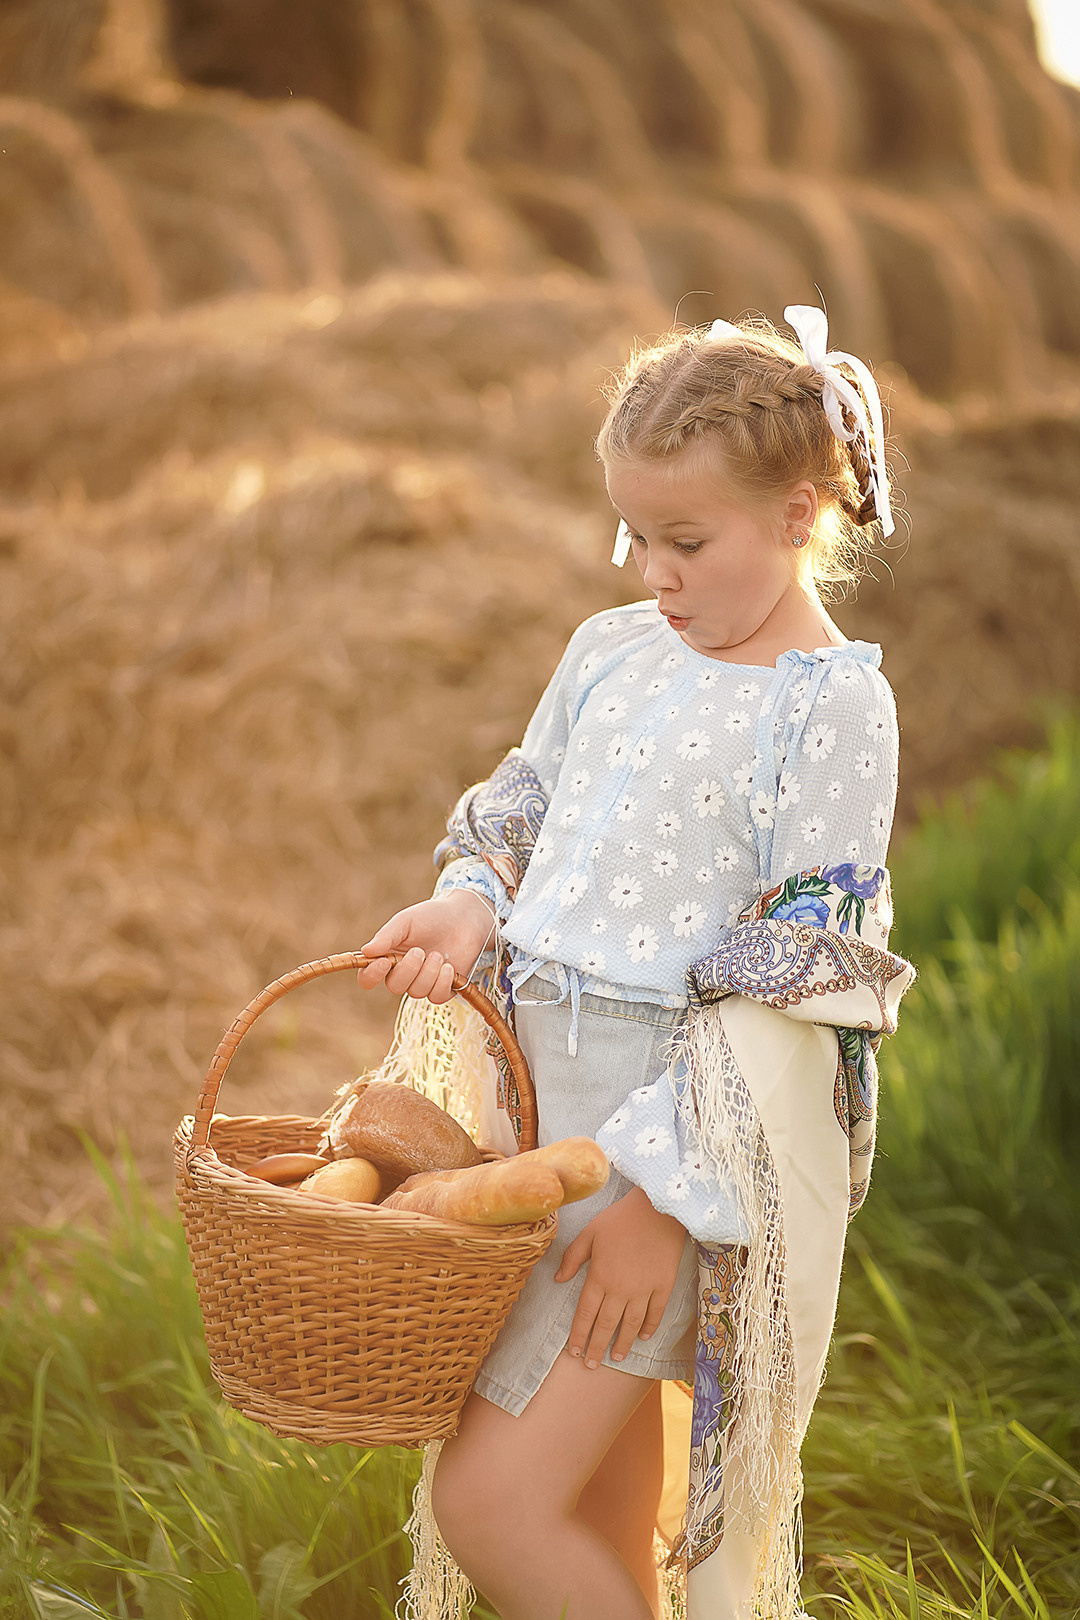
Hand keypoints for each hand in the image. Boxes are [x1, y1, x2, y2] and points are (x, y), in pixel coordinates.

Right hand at [357, 890, 496, 1003]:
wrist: (464, 917)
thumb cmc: (431, 917)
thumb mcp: (406, 921)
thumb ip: (387, 936)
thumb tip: (366, 951)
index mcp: (388, 957)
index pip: (368, 977)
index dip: (371, 975)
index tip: (384, 962)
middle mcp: (404, 973)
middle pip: (394, 986)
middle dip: (408, 970)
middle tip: (419, 951)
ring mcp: (424, 982)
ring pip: (416, 992)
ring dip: (428, 973)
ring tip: (438, 954)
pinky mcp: (444, 988)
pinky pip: (436, 997)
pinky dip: (442, 982)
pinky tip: (449, 967)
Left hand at [554, 1186, 685, 1368]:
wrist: (658, 1209)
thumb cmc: (620, 1218)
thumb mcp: (590, 1232)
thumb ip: (573, 1257)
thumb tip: (558, 1279)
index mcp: (599, 1276)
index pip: (585, 1314)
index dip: (579, 1335)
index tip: (574, 1351)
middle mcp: (620, 1289)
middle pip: (606, 1325)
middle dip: (596, 1347)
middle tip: (590, 1365)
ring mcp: (644, 1290)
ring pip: (631, 1325)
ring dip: (622, 1343)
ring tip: (615, 1358)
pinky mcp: (664, 1286)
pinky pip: (655, 1313)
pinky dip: (649, 1328)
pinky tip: (644, 1337)